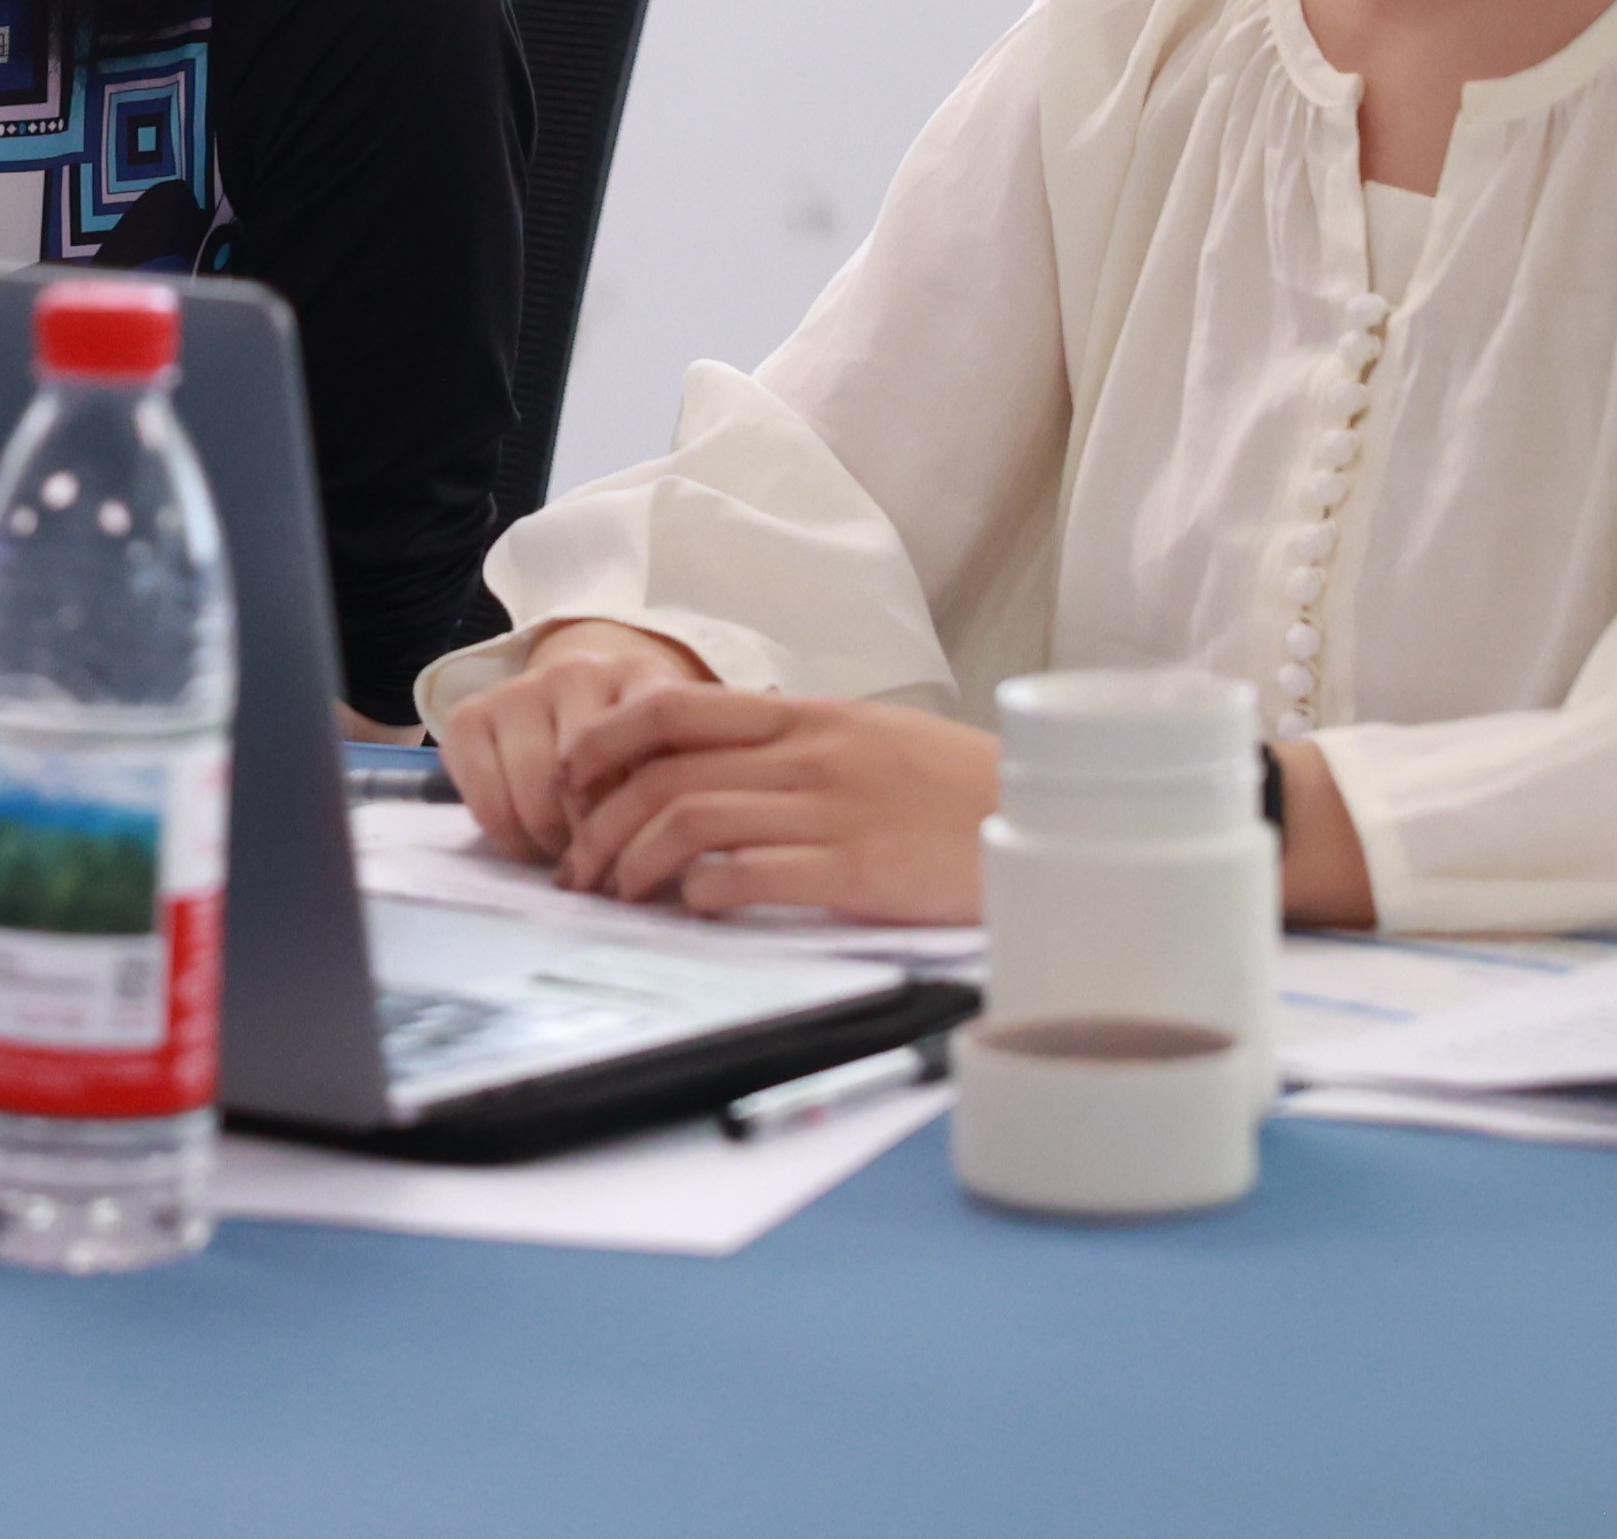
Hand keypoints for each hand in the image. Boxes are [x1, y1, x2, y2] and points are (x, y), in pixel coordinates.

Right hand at [436, 619, 709, 861]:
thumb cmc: (635, 748)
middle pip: (588, 790)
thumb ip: (680, 786)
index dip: (643, 823)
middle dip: (595, 845)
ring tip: (569, 856)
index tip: (646, 856)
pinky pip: (486, 803)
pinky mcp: (468, 714)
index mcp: (642, 676)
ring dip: (552, 847)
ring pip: (535, 801)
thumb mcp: (675, 754)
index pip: (648, 760)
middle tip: (605, 867)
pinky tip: (529, 841)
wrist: (573, 699)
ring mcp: (520, 688)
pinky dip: (510, 839)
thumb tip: (668, 855)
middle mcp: (577, 670)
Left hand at [553, 684, 1002, 923]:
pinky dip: (699, 891)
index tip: (570, 774)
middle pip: (665, 774)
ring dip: (634, 860)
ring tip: (616, 892)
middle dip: (600, 819)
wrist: (1046, 823)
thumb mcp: (872, 739)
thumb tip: (717, 763)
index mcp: (810, 717)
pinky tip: (688, 906)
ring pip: (690, 822)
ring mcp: (830, 812)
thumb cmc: (957, 789)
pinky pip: (746, 875)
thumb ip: (796, 744)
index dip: (606, 739)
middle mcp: (810, 756)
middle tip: (576, 863)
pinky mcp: (854, 873)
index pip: (677, 709)